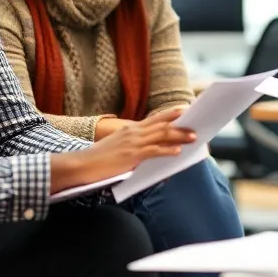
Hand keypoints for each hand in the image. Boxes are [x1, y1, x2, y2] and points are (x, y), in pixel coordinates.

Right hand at [74, 108, 195, 182]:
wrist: (82, 164)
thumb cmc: (98, 159)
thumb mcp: (117, 147)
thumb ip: (132, 146)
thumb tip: (148, 153)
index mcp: (130, 129)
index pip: (154, 119)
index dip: (170, 115)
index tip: (183, 112)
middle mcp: (133, 132)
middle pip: (162, 125)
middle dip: (180, 125)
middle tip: (195, 125)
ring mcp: (133, 143)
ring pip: (161, 135)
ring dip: (179, 136)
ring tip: (192, 137)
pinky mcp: (132, 155)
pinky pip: (154, 151)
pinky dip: (167, 150)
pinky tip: (177, 151)